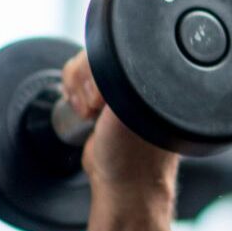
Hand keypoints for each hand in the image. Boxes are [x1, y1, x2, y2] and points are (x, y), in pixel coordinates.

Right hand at [61, 52, 179, 207]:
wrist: (121, 183)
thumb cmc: (133, 154)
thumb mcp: (129, 109)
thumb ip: (124, 79)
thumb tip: (109, 56)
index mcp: (157, 77)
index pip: (122, 46)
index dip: (103, 66)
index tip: (104, 97)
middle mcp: (142, 78)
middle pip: (99, 50)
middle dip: (87, 81)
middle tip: (98, 109)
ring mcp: (121, 86)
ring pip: (84, 63)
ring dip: (78, 89)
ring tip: (91, 114)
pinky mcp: (103, 96)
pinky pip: (79, 78)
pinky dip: (74, 91)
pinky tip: (84, 111)